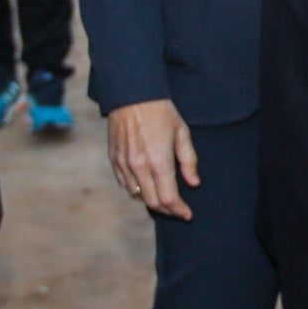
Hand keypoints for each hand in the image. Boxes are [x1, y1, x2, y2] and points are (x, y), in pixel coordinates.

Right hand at [106, 99, 198, 220]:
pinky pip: (124, 184)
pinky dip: (136, 190)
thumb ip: (189, 161)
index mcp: (158, 160)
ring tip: (163, 200)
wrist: (131, 94)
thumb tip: (193, 183)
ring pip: (137, 195)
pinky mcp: (114, 159)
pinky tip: (145, 187)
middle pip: (152, 202)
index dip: (179, 210)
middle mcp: (139, 166)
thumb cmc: (161, 112)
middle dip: (167, 210)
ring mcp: (124, 163)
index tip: (187, 214)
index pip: (168, 198)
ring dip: (151, 201)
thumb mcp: (182, 133)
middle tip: (178, 210)